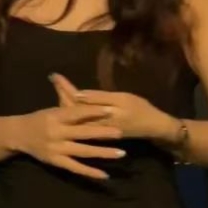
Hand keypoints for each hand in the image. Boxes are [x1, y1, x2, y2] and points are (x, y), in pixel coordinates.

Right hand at [15, 105, 124, 182]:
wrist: (18, 135)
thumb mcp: (52, 110)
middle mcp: (57, 133)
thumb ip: (69, 106)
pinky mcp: (56, 161)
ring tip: (121, 153)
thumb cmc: (39, 119)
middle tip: (121, 132)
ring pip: (83, 151)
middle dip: (103, 133)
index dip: (94, 111)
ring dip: (103, 153)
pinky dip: (90, 172)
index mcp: (56, 116)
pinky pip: (75, 168)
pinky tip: (104, 175)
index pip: (77, 113)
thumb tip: (85, 95)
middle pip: (83, 133)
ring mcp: (57, 149)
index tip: (112, 110)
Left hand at [49, 73, 178, 141]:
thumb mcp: (122, 100)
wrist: (152, 128)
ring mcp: (93, 130)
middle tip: (54, 77)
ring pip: (73, 115)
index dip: (64, 88)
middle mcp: (91, 126)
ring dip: (65, 99)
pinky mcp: (96, 131)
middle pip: (69, 109)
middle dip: (61, 92)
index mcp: (96, 117)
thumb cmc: (139, 110)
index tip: (55, 76)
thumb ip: (99, 98)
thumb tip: (77, 94)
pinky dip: (73, 108)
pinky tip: (70, 99)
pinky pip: (79, 119)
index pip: (74, 102)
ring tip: (59, 85)